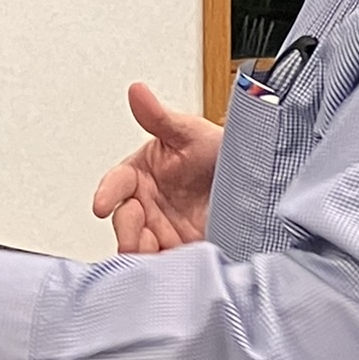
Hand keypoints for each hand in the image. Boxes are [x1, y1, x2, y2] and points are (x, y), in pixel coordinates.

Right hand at [92, 82, 222, 252]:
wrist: (257, 186)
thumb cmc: (218, 155)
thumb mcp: (192, 132)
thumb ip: (161, 117)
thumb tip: (138, 91)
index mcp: (142, 174)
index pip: (117, 183)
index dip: (107, 193)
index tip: (101, 205)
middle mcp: (146, 204)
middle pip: (124, 220)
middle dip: (126, 230)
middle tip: (134, 239)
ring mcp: (161, 230)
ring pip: (139, 246)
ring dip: (140, 252)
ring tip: (151, 255)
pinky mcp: (178, 252)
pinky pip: (162, 264)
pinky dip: (160, 268)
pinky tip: (168, 268)